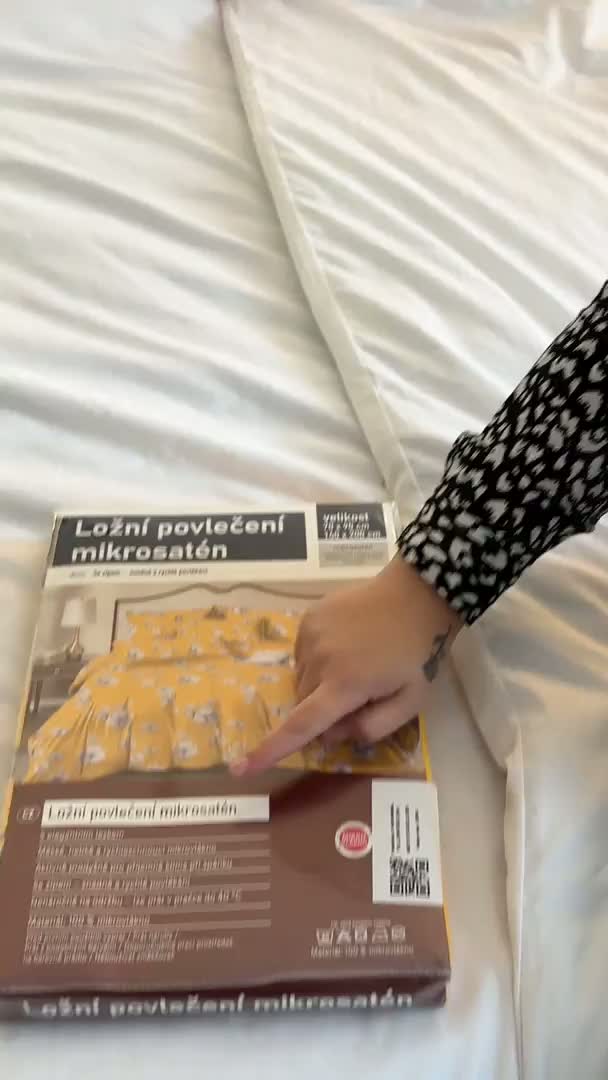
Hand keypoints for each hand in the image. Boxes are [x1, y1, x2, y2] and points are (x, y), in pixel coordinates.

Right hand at [230, 555, 461, 775]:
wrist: (417, 594)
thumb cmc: (419, 653)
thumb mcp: (411, 702)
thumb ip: (372, 728)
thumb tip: (332, 735)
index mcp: (346, 684)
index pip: (301, 725)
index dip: (270, 750)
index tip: (241, 767)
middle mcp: (320, 660)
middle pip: (303, 703)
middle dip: (322, 712)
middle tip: (359, 699)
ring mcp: (311, 635)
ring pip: (301, 679)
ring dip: (318, 686)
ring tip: (355, 667)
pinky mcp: (309, 617)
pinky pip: (302, 654)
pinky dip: (318, 661)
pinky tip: (346, 647)